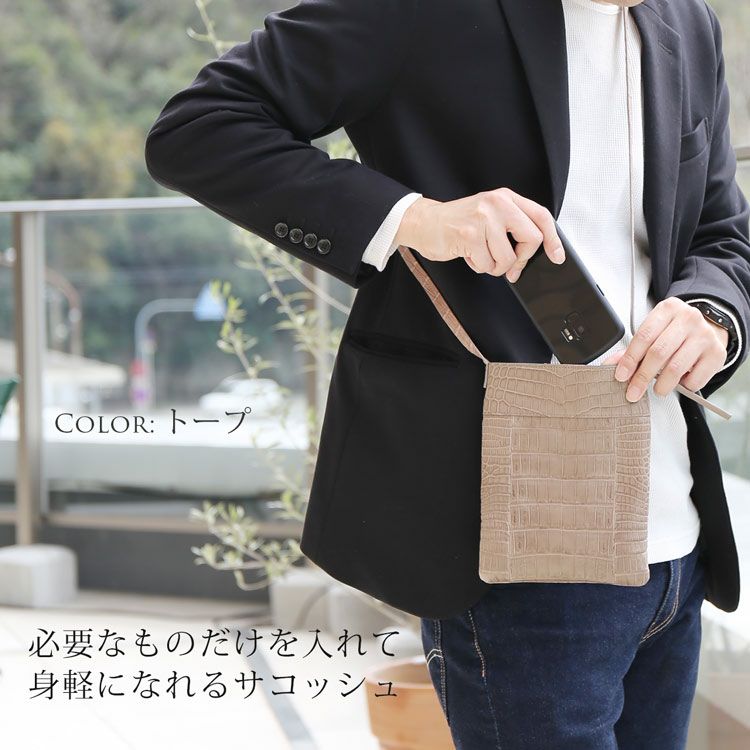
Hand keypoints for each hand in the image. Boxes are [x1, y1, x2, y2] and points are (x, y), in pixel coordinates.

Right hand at [393, 188, 564, 278]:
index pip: (541, 216)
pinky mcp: (469, 235)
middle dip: (521, 259)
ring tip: (481, 254)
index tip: (557, 256)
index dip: (553, 239)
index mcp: (505, 198)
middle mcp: (496, 204)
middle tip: (510, 265)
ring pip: (507, 258)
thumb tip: (535, 253)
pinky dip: (479, 266)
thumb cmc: (458, 223)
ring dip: (495, 266)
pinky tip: (469, 254)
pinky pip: (487, 265)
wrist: (424, 223)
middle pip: (531, 239)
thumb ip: (513, 227)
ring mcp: (483, 219)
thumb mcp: (489, 216)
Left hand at [602, 297, 729, 400]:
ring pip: (676, 367)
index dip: (630, 359)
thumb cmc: (675, 331)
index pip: (643, 336)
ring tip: (658, 390)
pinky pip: (696, 378)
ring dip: (663, 385)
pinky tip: (680, 382)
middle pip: (659, 352)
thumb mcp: (654, 331)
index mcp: (667, 310)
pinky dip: (684, 386)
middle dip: (642, 376)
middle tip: (634, 391)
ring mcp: (705, 336)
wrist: (708, 327)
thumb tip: (610, 365)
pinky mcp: (717, 353)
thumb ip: (633, 348)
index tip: (621, 376)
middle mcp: (688, 319)